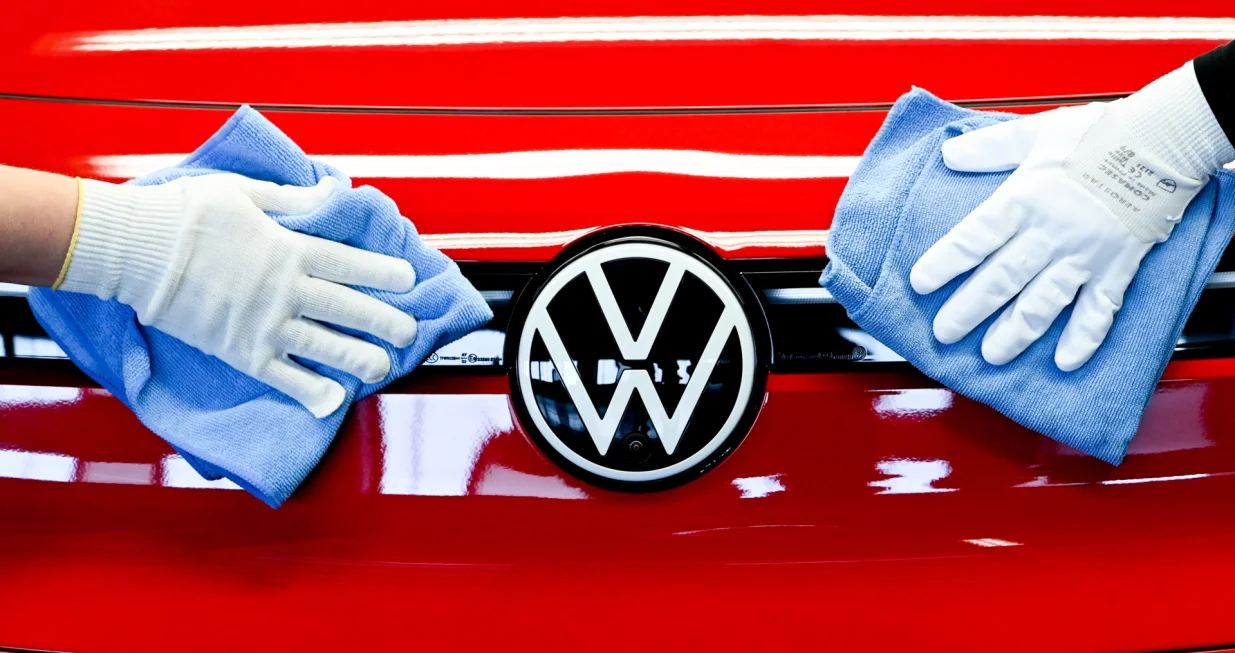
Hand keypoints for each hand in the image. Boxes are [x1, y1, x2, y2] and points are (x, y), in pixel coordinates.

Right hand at [58, 174, 417, 416]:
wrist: (134, 248)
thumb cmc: (184, 213)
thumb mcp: (245, 191)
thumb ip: (294, 198)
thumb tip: (332, 191)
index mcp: (289, 247)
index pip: (351, 263)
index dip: (384, 273)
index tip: (408, 280)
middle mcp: (285, 289)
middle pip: (349, 308)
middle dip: (384, 322)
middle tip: (409, 332)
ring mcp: (264, 323)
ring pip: (325, 346)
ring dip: (358, 359)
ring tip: (381, 367)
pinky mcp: (240, 349)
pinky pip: (282, 375)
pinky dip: (308, 390)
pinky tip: (330, 400)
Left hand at [909, 64, 1230, 370]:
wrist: (1165, 140)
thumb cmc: (1100, 133)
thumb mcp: (1035, 131)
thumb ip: (989, 147)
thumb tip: (949, 155)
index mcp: (1025, 199)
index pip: (974, 238)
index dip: (945, 263)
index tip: (920, 284)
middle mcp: (1051, 232)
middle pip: (1001, 279)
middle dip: (969, 311)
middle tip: (944, 332)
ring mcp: (1084, 254)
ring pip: (1042, 302)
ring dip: (1014, 333)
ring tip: (992, 354)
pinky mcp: (1117, 267)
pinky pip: (1099, 310)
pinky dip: (1084, 338)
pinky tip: (1066, 361)